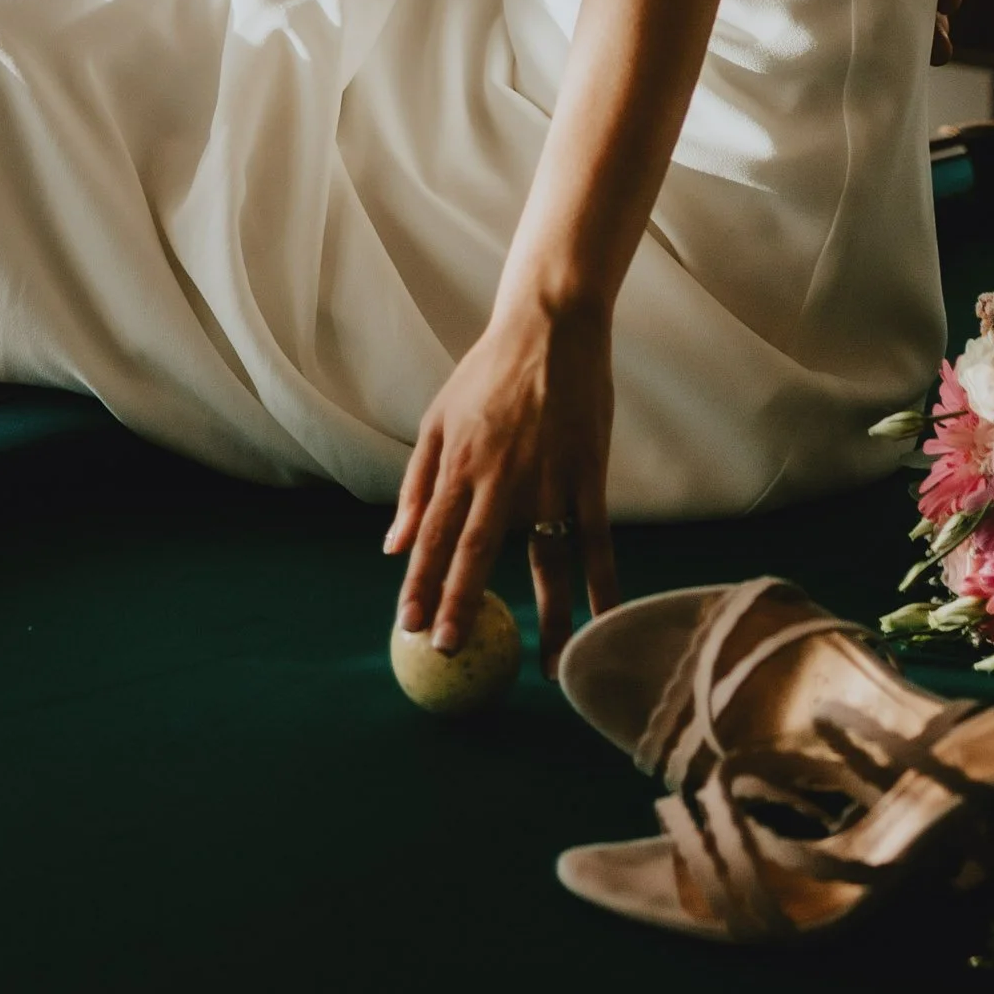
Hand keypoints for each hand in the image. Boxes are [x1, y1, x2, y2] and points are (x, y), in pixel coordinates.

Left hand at [386, 291, 618, 678]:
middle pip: (478, 553)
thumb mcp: (437, 419)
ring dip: (544, 615)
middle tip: (453, 653)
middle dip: (462, 605)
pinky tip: (601, 621)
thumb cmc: (488, 372)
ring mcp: (549, 478)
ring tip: (543, 666)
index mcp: (459, 464)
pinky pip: (596, 539)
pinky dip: (601, 583)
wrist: (551, 327)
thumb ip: (416, 485)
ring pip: (545, 560)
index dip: (419, 584)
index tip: (408, 627)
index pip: (432, 536)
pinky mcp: (589, 474)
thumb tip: (391, 545)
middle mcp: (500, 478)